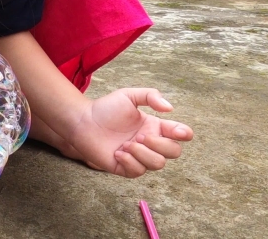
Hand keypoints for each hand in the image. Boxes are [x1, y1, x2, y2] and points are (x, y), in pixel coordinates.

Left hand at [67, 88, 193, 177]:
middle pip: (174, 152)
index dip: (184, 133)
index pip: (181, 134)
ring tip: (125, 144)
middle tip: (139, 135)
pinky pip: (138, 172)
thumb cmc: (106, 108)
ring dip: (143, 153)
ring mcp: (139, 157)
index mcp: (155, 126)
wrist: (83, 121)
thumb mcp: (128, 96)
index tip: (174, 130)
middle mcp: (150, 143)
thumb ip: (150, 96)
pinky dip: (130, 161)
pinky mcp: (125, 168)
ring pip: (158, 164)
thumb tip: (170, 109)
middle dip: (160, 144)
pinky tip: (117, 152)